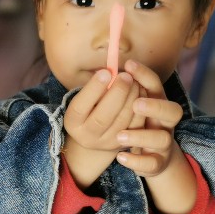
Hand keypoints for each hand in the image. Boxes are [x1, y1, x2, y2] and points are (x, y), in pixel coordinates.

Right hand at [62, 69, 142, 190]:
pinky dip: (140, 107)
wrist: (96, 135)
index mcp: (72, 122)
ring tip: (135, 81)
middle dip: (117, 93)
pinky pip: (135, 125)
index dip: (94, 89)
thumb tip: (112, 69)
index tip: (107, 71)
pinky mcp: (123, 144)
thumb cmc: (90, 108)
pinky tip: (141, 93)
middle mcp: (86, 136)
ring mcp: (106, 142)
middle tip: (126, 76)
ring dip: (131, 97)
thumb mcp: (85, 98)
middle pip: (102, 117)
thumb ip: (96, 87)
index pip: (80, 106)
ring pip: (122, 120)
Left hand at [114, 60, 183, 180]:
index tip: (129, 65)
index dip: (146, 75)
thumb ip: (123, 93)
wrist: (152, 157)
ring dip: (141, 135)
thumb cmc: (137, 125)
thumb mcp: (130, 107)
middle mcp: (165, 122)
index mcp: (158, 103)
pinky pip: (151, 163)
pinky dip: (136, 160)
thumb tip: (106, 71)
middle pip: (173, 111)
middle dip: (155, 106)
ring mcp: (163, 143)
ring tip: (119, 135)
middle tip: (136, 103)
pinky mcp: (157, 162)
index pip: (156, 86)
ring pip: (162, 139)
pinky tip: (120, 156)